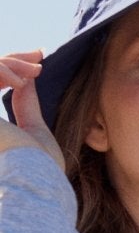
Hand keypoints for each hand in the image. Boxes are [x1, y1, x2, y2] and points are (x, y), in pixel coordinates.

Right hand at [0, 52, 64, 173]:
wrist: (35, 177)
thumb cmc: (40, 165)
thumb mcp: (32, 128)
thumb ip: (24, 103)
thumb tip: (25, 79)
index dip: (12, 68)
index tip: (38, 60)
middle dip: (14, 59)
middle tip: (39, 55)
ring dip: (11, 63)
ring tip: (36, 71)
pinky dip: (2, 71)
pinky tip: (20, 82)